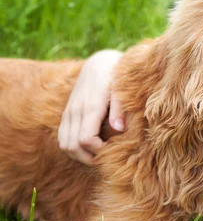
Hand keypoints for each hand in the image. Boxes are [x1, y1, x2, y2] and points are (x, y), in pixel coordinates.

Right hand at [58, 50, 123, 164]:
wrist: (100, 63)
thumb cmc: (116, 76)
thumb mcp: (121, 89)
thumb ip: (119, 108)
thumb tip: (119, 129)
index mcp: (91, 106)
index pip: (86, 139)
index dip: (98, 150)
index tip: (112, 149)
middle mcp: (76, 111)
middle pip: (72, 146)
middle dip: (89, 157)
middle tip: (106, 157)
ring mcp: (69, 113)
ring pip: (64, 144)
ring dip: (79, 155)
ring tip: (98, 154)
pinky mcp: (67, 114)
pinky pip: (63, 137)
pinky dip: (73, 147)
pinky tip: (89, 147)